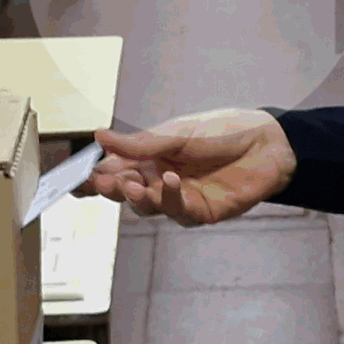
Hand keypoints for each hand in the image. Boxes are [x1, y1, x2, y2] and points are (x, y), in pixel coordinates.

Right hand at [81, 109, 295, 226]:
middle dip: (110, 188)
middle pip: (124, 192)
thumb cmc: (224, 131)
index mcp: (150, 157)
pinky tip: (170, 182)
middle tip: (101, 181)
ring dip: (136, 196)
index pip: (114, 168)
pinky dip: (169, 198)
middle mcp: (159, 179)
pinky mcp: (200, 212)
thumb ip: (140, 142)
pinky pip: (177, 212)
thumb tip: (98, 137)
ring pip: (146, 206)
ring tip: (133, 182)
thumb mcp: (178, 132)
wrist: (269, 143)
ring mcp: (179, 198)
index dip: (93, 176)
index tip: (74, 179)